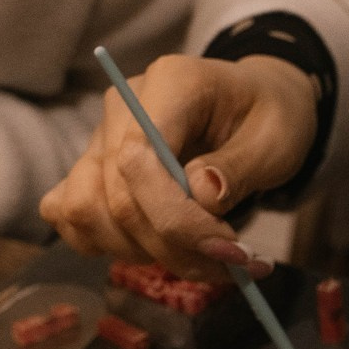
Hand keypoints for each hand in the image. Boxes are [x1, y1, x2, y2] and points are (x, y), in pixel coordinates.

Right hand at [40, 54, 316, 282]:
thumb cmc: (269, 117)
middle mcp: (122, 107)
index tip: (226, 249)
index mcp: (170, 83)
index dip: (172, 215)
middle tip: (232, 265)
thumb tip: (200, 196)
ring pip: (86, 212)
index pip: (137, 156)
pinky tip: (160, 248)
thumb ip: (237, 168)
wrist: (257, 106)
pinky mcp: (93, 170)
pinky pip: (72, 217)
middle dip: (172, 246)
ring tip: (202, 258)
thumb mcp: (277, 139)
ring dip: (143, 252)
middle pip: (114, 195)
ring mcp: (100, 139)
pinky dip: (111, 246)